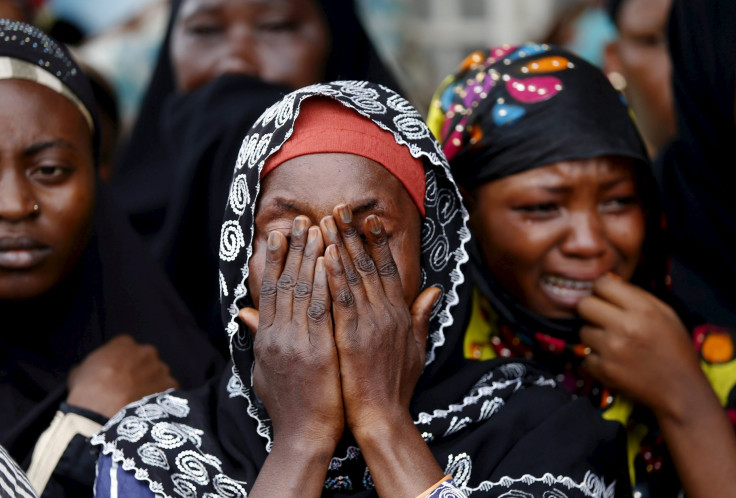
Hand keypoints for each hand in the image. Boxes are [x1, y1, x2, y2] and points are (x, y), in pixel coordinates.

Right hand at [66, 334, 178, 417]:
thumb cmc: (86, 393)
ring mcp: (160, 368)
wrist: (100, 415)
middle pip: (146, 359)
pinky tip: (148, 409)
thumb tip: (90, 371)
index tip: (118, 374)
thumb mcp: (79, 373)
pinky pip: (167, 390)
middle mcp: (146, 352)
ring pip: (159, 375)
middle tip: (129, 389)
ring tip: (138, 402)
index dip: (122, 361)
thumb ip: (92, 366)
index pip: (127, 347)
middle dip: (141, 371)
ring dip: (152, 385)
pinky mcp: (170, 386)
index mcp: (124, 344)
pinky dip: (160, 398)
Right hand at [241, 217, 342, 447]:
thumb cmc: (288, 405)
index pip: (270, 290)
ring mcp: (295, 342)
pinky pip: (320, 310)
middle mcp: (277, 335)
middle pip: (284, 283)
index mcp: (267, 338)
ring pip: (301, 290)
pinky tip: (329, 261)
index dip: (275, 260)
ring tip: (316, 229)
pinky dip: (323, 283)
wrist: (303, 436)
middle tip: (301, 219)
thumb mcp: (263, 369)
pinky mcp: (315, 351)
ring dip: (309, 257)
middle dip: (293, 249)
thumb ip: (257, 337)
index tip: (280, 234)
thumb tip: (243, 313)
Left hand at [320, 205, 439, 434]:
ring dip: (339, 245)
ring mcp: (370, 323)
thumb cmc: (396, 386)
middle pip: (369, 265)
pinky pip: (341, 300)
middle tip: (340, 207)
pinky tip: (323, 256)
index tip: (368, 219)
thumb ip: (422, 316)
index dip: (378, 242)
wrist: (384, 417)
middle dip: (353, 234)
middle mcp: (387, 313)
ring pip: (354, 276)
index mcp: (399, 314)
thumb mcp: (416, 347)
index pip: (388, 269)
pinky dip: (333, 276)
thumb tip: (434, 290)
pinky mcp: (352, 336)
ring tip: (326, 220)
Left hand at [578, 274, 705, 419]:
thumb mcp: (666, 315)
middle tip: (603, 319)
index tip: (605, 298)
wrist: (681, 390)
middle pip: (584, 305)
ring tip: (613, 343)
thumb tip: (609, 283)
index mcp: (642, 309)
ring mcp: (611, 349)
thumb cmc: (675, 350)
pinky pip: (585, 356)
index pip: (602, 284)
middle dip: (591, 310)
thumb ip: (637, 296)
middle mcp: (624, 326)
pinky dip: (595, 359)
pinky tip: (612, 361)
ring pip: (582, 331)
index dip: (602, 290)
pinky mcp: (603, 369)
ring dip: (594, 336)